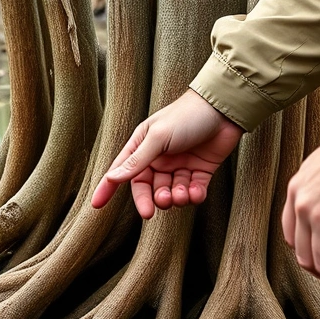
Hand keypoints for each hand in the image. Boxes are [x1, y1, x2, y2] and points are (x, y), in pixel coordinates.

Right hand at [91, 89, 243, 218]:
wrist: (223, 109)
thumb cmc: (186, 116)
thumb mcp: (158, 138)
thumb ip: (137, 160)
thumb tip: (112, 178)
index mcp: (143, 146)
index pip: (121, 171)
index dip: (108, 187)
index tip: (96, 205)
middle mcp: (160, 158)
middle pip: (148, 187)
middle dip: (151, 199)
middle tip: (154, 209)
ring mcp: (180, 165)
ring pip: (171, 192)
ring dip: (174, 198)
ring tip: (179, 194)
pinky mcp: (200, 171)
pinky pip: (192, 191)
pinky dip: (193, 196)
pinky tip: (195, 192)